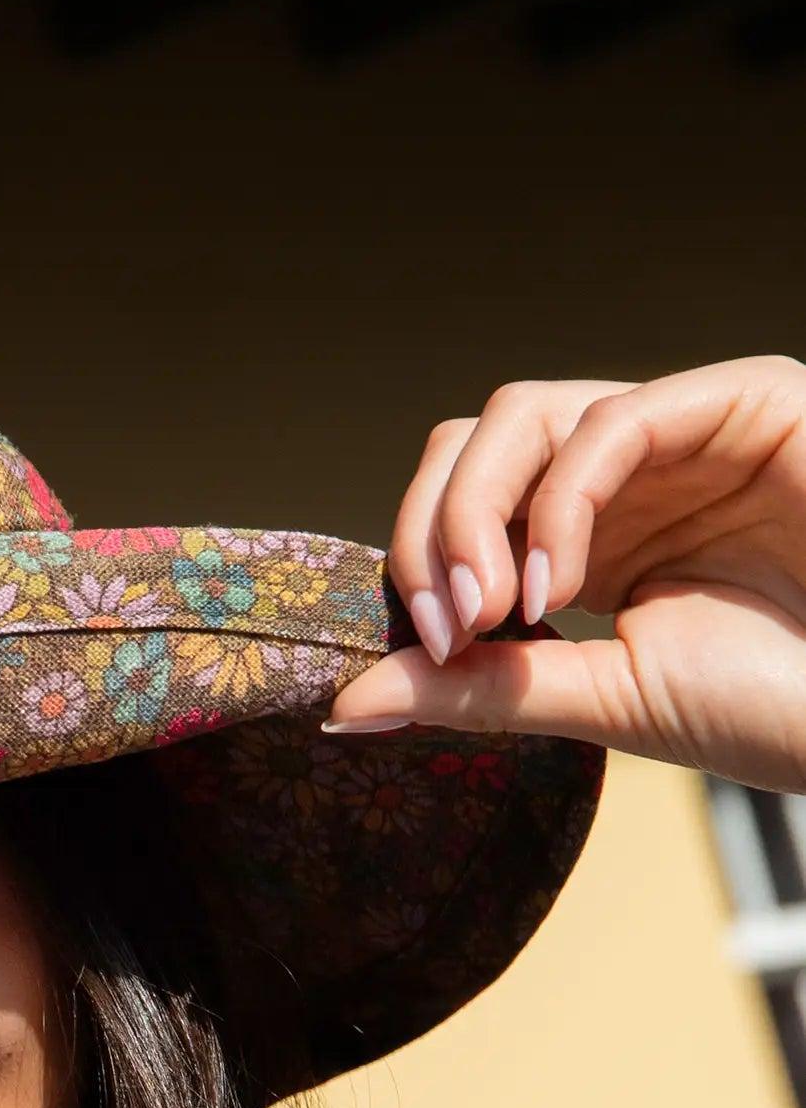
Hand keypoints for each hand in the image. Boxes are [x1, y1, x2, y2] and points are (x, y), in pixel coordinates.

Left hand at [324, 354, 805, 792]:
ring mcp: (676, 429)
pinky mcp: (738, 399)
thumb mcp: (604, 700)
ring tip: (500, 610)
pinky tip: (556, 584)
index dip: (417, 566)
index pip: (454, 505)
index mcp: (585, 535)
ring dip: (477, 515)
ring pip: (519, 416)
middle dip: (429, 531)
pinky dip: (559, 502)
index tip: (429, 653)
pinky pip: (612, 422)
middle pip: (467, 444)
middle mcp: (621, 472)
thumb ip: (481, 691)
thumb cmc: (775, 708)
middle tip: (452, 628)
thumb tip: (343, 703)